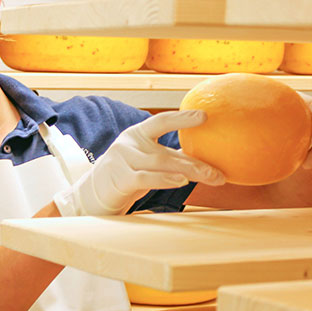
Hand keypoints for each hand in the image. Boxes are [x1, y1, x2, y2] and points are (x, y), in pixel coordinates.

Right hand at [53, 110, 225, 216]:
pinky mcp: (119, 178)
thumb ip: (171, 157)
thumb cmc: (128, 175)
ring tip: (208, 176)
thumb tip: (208, 159)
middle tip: (218, 171)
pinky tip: (181, 181)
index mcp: (138, 134)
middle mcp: (129, 144)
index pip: (161, 121)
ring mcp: (122, 160)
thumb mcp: (148, 161)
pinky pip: (145, 178)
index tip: (205, 116)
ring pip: (159, 164)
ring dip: (186, 171)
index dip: (182, 118)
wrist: (93, 194)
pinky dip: (164, 180)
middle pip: (166, 151)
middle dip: (195, 162)